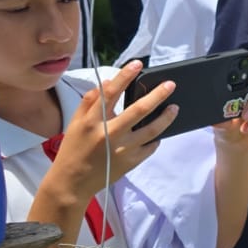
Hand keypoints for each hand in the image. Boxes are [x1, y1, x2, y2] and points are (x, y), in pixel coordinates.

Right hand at [38, 62, 179, 206]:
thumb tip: (106, 82)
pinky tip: (159, 131)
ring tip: (175, 107)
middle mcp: (108, 134)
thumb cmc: (73, 150)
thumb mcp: (74, 124)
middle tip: (170, 85)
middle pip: (138, 110)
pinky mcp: (131, 162)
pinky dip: (156, 138)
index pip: (110, 93)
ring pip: (152, 130)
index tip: (137, 64)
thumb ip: (90, 103)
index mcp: (91, 122)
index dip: (124, 76)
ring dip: (166, 117)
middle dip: (157, 95)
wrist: (72, 183)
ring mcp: (122, 149)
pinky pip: (150, 147)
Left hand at [212, 84, 247, 148]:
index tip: (237, 108)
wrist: (236, 142)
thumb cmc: (228, 129)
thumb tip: (219, 118)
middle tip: (245, 118)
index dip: (243, 95)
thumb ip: (221, 120)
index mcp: (239, 93)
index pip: (244, 86)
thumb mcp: (221, 126)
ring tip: (245, 129)